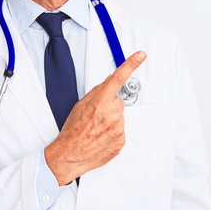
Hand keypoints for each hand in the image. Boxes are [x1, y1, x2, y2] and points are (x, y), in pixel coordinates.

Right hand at [44, 50, 146, 184]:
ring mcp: (118, 128)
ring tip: (97, 129)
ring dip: (111, 121)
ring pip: (120, 118)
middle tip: (96, 117)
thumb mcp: (80, 105)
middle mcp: (111, 114)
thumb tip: (109, 81)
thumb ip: (97, 92)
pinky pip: (121, 131)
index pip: (118, 78)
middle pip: (119, 102)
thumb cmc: (73, 131)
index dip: (131, 65)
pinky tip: (101, 137)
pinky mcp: (121, 141)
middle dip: (110, 107)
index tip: (140, 55)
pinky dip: (113, 133)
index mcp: (100, 102)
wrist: (70, 154)